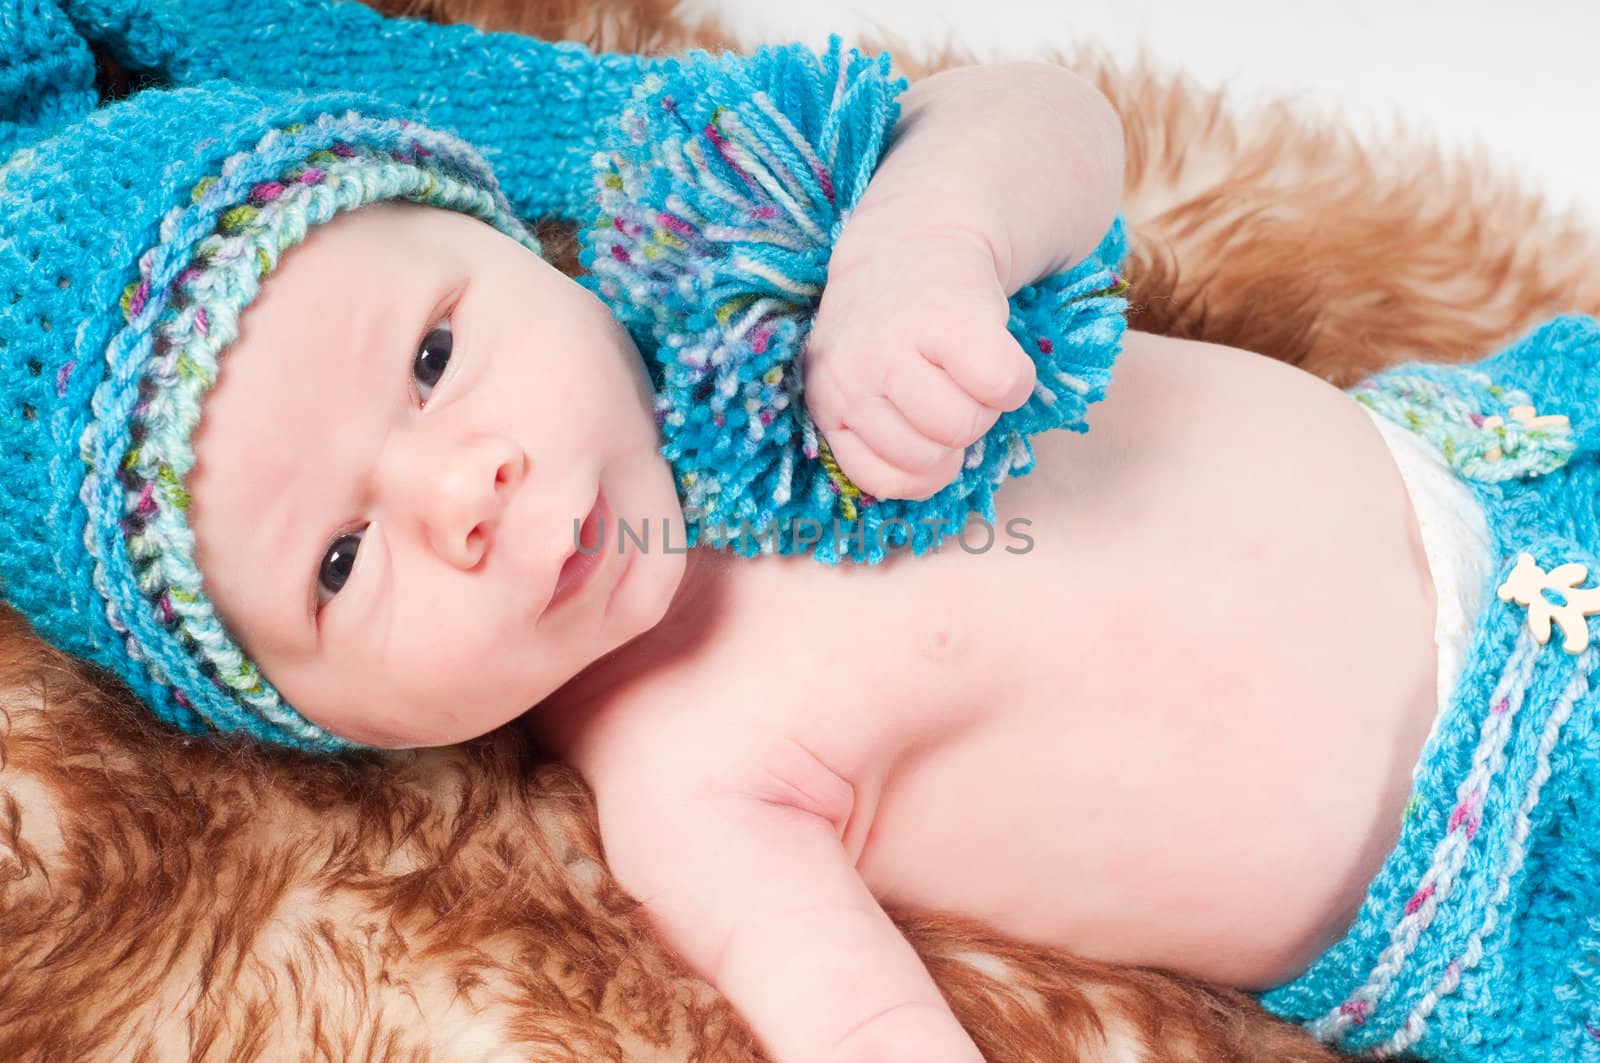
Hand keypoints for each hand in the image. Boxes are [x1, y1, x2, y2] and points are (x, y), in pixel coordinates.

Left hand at [804, 226, 1035, 501]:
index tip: (920, 422)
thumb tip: (935, 473)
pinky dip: (1015, 380)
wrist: (912, 240)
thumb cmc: (892, 332)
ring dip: (985, 405)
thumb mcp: (862, 388)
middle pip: (934, 455)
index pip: (887, 480)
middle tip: (947, 383)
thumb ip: (879, 442)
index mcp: (829, 402)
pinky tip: (993, 350)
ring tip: (965, 366)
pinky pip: (1004, 387)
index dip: (923, 462)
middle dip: (956, 430)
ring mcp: (895, 347)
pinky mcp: (951, 320)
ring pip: (966, 426)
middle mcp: (850, 376)